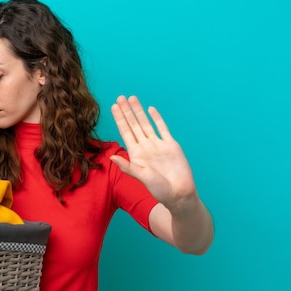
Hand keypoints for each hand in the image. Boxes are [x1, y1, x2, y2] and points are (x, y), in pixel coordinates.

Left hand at [110, 95, 196, 211]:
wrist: (179, 194)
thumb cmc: (159, 190)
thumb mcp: (141, 177)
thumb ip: (127, 166)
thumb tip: (112, 158)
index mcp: (136, 154)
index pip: (125, 132)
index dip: (120, 119)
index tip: (113, 107)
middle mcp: (145, 147)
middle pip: (134, 125)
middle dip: (126, 111)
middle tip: (119, 97)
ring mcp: (158, 145)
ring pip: (146, 124)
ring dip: (139, 111)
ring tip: (132, 98)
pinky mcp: (171, 145)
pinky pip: (163, 128)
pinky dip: (156, 119)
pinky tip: (150, 109)